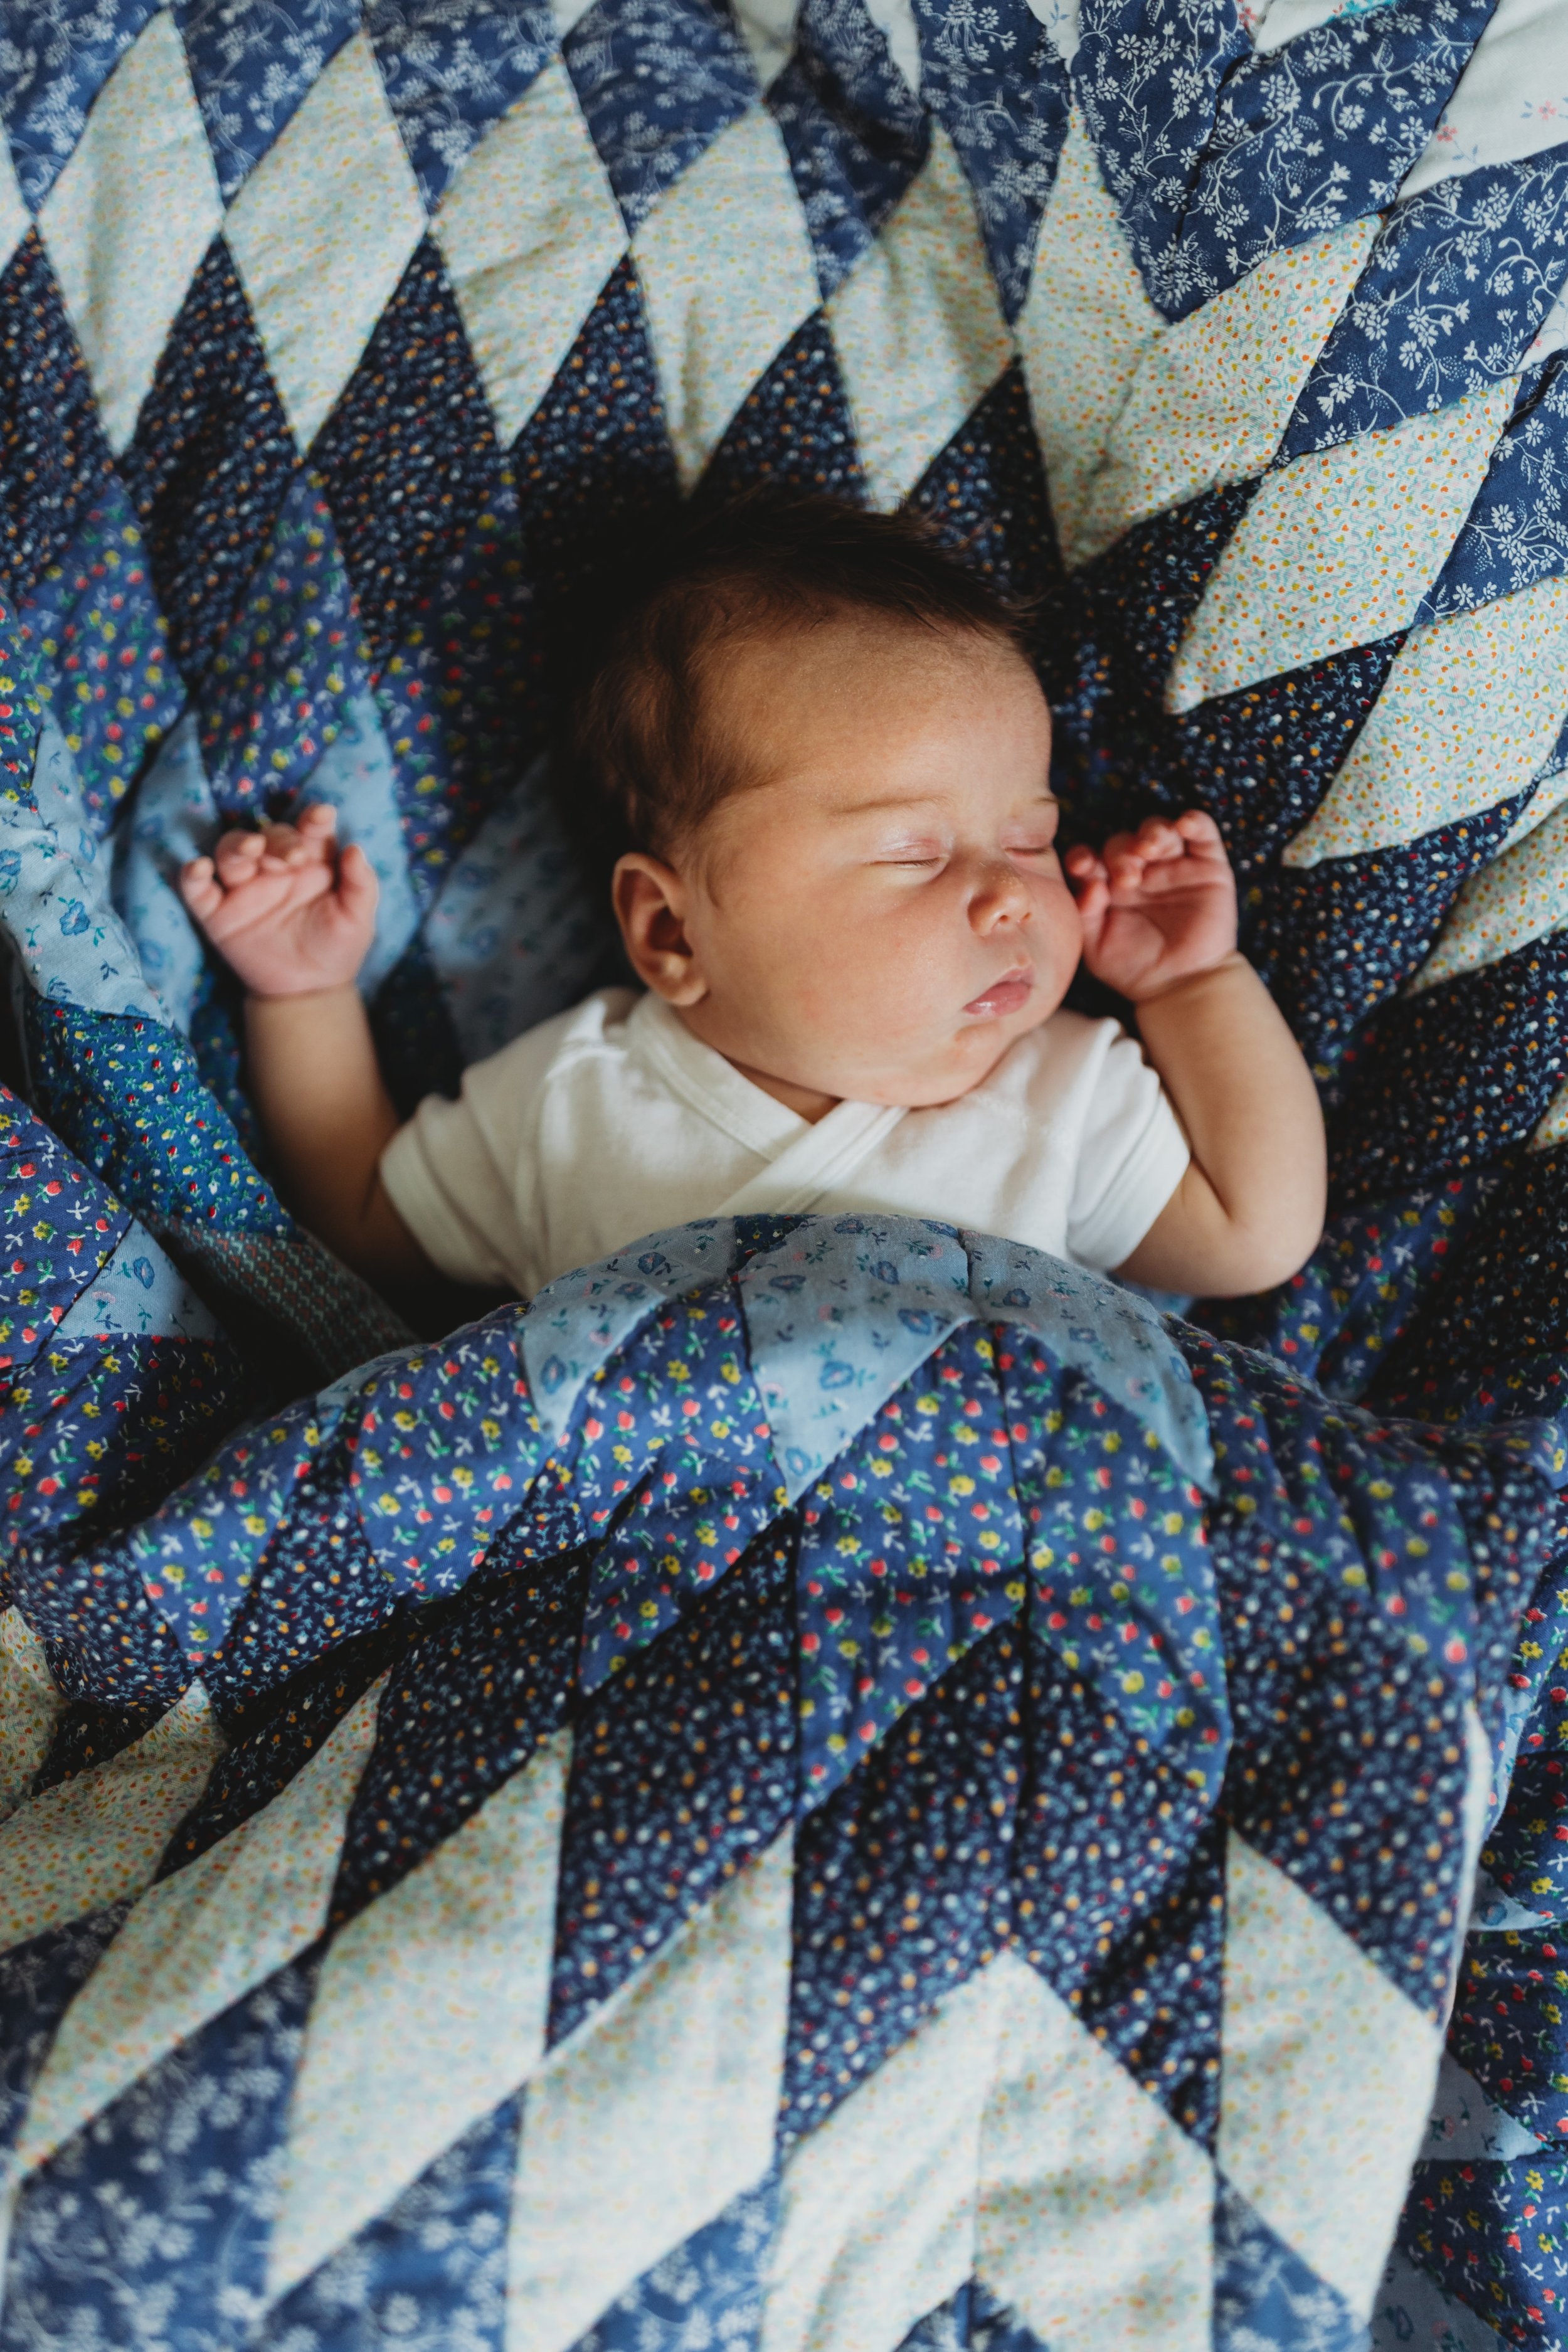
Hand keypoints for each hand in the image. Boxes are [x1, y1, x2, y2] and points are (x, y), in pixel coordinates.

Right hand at [179, 803, 377, 999]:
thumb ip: (361, 884)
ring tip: (252, 849)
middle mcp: (274, 867)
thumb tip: (355, 849)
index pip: (309, 831)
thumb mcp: (357, 919)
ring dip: (237, 845)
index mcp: (310, 862)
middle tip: (293, 855)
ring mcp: (243, 888)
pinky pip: (197, 889)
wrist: (311, 992)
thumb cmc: (337, 947)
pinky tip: (199, 868)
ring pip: (230, 852)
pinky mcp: (218, 913)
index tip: (321, 815)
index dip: (313, 819)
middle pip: (268, 837)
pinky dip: (191, 876)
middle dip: (278, 839)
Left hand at [1065, 810, 1236, 1003]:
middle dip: (1121, 853)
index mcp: (1107, 886)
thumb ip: (1085, 912)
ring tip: (1147, 850)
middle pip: (1123, 842)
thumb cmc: (1134, 968)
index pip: (1090, 858)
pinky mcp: (1207, 866)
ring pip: (1158, 830)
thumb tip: (1090, 883)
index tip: (1082, 866)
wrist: (1181, 985)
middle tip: (1126, 879)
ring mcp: (1172, 866)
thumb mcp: (1097, 945)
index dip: (1083, 856)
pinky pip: (1202, 831)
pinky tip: (1182, 825)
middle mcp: (1138, 871)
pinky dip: (1193, 821)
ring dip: (1151, 833)